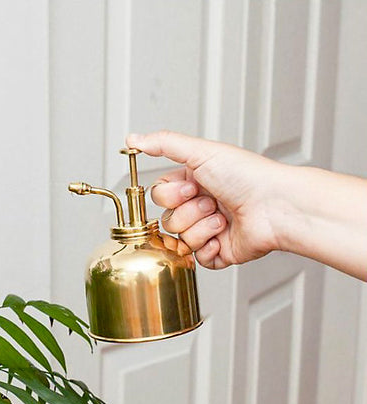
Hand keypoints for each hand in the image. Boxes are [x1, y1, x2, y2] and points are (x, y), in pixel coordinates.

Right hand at [126, 130, 286, 269]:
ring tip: (223, 217)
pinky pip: (197, 258)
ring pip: (180, 240)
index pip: (159, 196)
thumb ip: (164, 144)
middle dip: (189, 212)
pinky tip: (225, 235)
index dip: (171, 195)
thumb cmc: (247, 176)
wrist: (275, 206)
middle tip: (212, 201)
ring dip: (202, 228)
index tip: (192, 186)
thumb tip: (132, 139)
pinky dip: (210, 248)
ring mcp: (209, 231)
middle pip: (167, 220)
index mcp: (193, 184)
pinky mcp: (219, 252)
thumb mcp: (201, 152)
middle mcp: (199, 207)